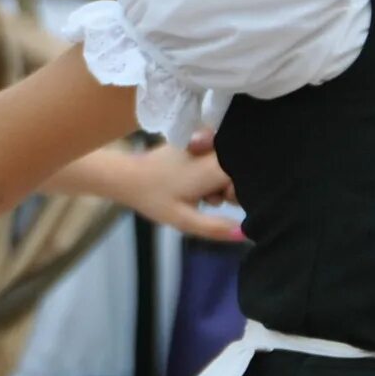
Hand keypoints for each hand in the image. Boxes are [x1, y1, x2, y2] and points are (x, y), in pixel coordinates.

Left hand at [105, 142, 240, 241]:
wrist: (126, 176)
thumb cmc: (154, 198)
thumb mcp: (184, 220)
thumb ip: (215, 228)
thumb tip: (245, 235)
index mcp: (214, 167)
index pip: (248, 177)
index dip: (238, 193)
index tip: (220, 201)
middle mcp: (214, 149)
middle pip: (239, 170)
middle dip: (228, 186)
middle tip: (206, 199)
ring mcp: (205, 142)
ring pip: (228, 164)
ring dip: (217, 180)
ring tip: (197, 192)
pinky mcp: (196, 140)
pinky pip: (216, 156)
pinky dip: (209, 170)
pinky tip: (193, 180)